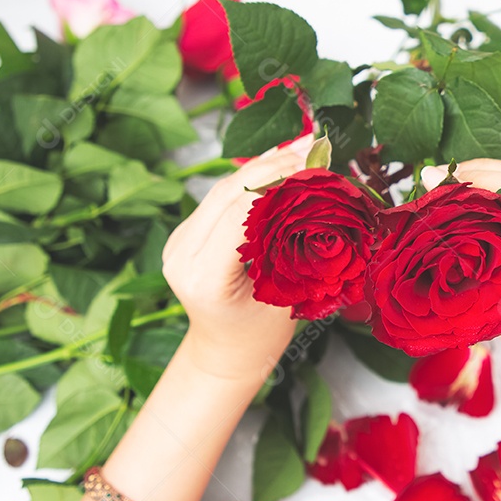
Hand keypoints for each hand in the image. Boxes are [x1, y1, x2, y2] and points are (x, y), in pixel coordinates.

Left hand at [162, 147, 308, 382]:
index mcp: (204, 276)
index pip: (241, 212)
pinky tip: (279, 161)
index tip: (316, 168)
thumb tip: (322, 198)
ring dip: (263, 164)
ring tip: (303, 148)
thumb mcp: (286, 295)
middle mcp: (181, 255)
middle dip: (274, 165)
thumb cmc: (260, 336)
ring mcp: (178, 242)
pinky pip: (219, 197)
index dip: (279, 182)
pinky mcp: (185, 233)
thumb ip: (295, 249)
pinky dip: (251, 178)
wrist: (225, 353)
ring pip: (223, 188)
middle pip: (229, 192)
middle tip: (315, 148)